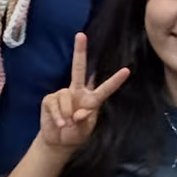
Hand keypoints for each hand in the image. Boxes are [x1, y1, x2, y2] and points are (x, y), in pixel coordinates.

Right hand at [37, 33, 129, 155]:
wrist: (58, 141)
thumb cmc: (75, 134)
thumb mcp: (84, 131)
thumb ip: (84, 121)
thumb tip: (79, 112)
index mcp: (91, 99)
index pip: (105, 89)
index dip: (115, 81)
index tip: (126, 71)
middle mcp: (77, 92)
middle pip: (79, 69)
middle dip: (79, 51)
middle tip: (81, 35)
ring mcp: (63, 94)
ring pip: (65, 97)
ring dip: (66, 114)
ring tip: (67, 124)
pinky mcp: (50, 99)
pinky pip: (54, 105)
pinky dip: (57, 117)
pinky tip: (59, 123)